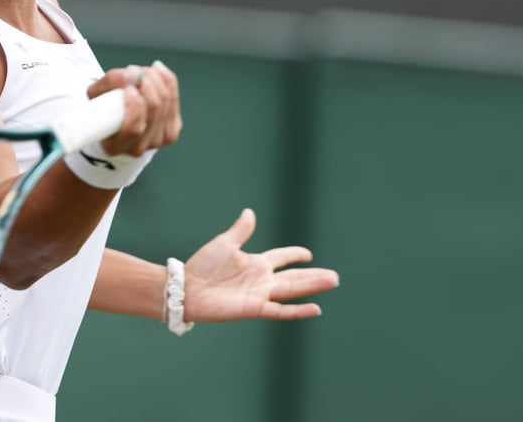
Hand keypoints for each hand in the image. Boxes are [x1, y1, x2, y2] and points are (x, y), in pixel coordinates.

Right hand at [85, 61, 182, 156]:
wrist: (116, 123)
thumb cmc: (103, 109)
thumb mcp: (96, 94)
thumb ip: (111, 82)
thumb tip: (134, 74)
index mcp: (115, 146)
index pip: (134, 128)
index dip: (135, 104)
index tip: (128, 87)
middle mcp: (138, 148)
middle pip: (154, 108)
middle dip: (146, 82)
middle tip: (133, 71)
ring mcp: (158, 141)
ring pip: (166, 101)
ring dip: (154, 78)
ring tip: (141, 72)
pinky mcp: (172, 131)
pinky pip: (175, 98)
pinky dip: (166, 80)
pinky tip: (156, 72)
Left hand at [184, 209, 338, 322]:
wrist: (188, 288)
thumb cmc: (203, 265)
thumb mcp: (224, 243)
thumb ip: (241, 231)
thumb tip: (250, 212)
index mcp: (256, 263)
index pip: (282, 258)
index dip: (294, 255)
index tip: (308, 254)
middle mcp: (261, 279)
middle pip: (294, 276)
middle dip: (313, 276)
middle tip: (335, 276)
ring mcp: (260, 294)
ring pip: (292, 290)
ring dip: (312, 287)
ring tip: (332, 282)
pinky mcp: (254, 308)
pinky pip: (280, 310)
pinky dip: (298, 310)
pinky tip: (315, 308)